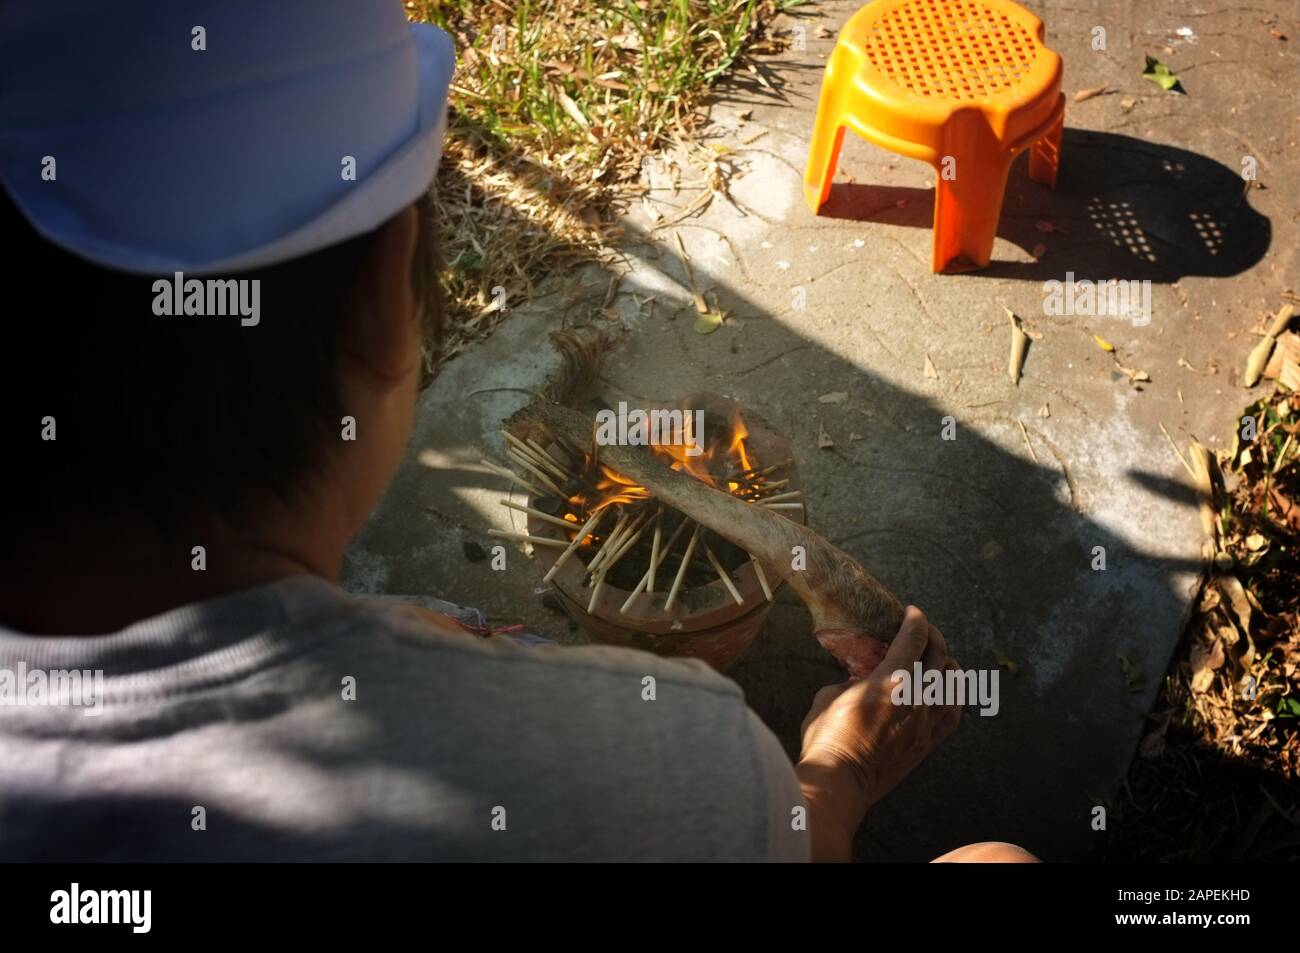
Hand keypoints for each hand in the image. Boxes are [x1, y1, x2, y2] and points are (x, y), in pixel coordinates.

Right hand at [795, 606, 960, 859]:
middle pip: (938, 655)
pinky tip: (945, 692)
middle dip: (932, 636)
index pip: (914, 638)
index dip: (916, 619)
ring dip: (947, 664)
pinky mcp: (926, 744)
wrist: (839, 781)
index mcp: (890, 680)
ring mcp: (925, 723)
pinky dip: (953, 697)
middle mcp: (915, 697)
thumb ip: (850, 681)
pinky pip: (952, 716)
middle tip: (923, 631)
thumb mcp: (828, 695)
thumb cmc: (827, 737)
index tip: (912, 612)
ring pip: (952, 683)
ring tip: (938, 659)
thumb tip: (859, 679)